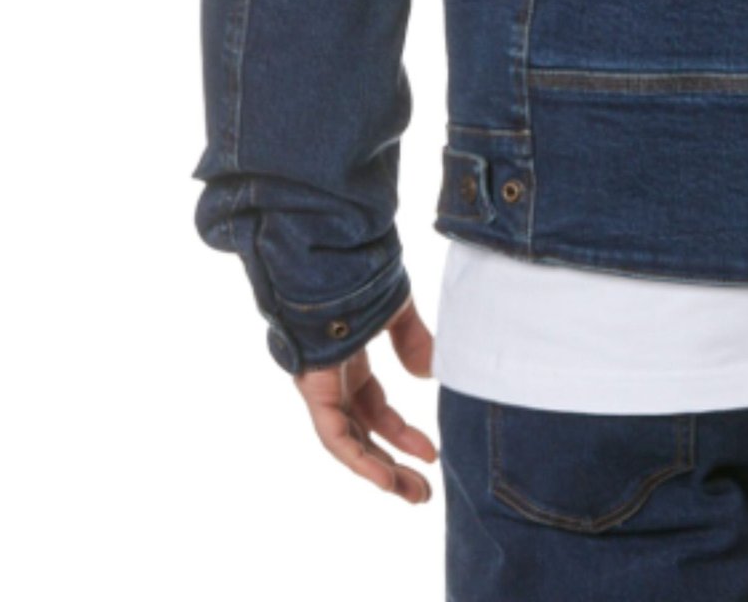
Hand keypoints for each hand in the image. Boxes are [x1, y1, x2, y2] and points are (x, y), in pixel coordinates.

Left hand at [293, 291, 438, 503]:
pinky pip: (335, 436)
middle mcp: (333, 378)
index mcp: (349, 359)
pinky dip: (359, 459)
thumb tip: (428, 374)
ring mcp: (321, 385)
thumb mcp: (397, 310)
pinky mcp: (314, 389)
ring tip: (412, 494)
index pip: (374, 408)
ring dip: (380, 471)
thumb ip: (413, 340)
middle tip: (421, 491)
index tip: (432, 452)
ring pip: (348, 443)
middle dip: (392, 463)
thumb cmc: (362, 273)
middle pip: (361, 433)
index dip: (403, 434)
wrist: (329, 253)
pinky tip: (385, 478)